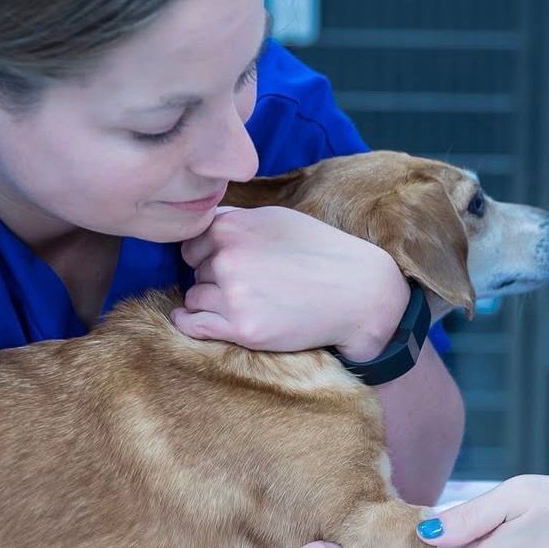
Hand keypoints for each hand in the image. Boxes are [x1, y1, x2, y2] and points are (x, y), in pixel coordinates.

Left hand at [170, 206, 408, 356]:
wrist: (358, 293)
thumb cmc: (321, 252)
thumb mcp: (278, 219)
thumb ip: (236, 220)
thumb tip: (201, 226)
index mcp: (232, 226)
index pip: (193, 242)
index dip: (210, 253)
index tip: (235, 263)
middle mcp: (227, 258)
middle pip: (196, 270)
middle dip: (215, 277)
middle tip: (254, 284)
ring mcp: (233, 294)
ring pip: (195, 298)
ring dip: (212, 302)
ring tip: (250, 302)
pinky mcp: (242, 328)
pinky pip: (192, 325)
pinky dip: (191, 323)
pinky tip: (200, 320)